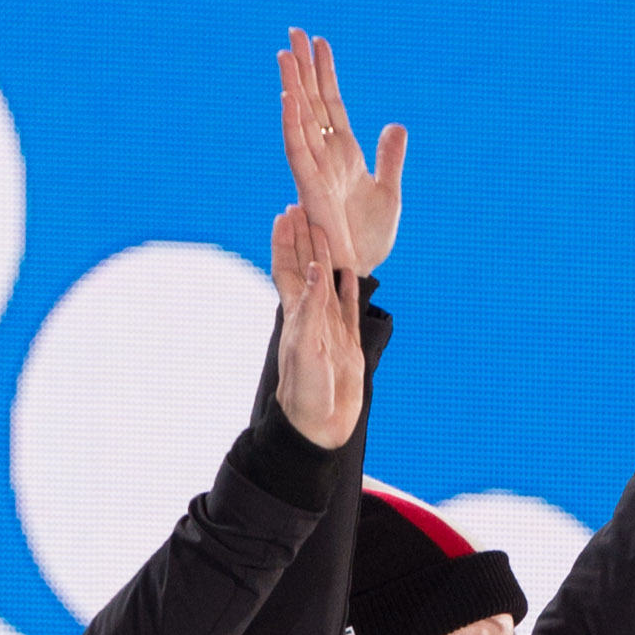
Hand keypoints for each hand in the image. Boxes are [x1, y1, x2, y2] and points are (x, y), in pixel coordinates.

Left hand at [273, 210, 364, 450]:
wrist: (319, 429)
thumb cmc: (305, 394)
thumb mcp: (306, 347)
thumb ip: (311, 308)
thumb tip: (315, 269)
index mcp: (297, 315)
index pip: (288, 269)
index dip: (285, 242)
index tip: (284, 213)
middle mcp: (312, 317)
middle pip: (307, 267)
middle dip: (304, 238)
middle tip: (302, 205)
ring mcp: (330, 329)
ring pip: (328, 282)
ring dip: (325, 256)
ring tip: (325, 228)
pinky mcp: (348, 344)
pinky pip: (348, 308)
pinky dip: (349, 288)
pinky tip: (350, 272)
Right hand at [279, 29, 405, 277]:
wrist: (360, 271)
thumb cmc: (370, 240)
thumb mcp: (388, 191)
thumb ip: (389, 157)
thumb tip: (395, 124)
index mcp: (343, 155)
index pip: (331, 105)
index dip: (325, 74)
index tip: (319, 42)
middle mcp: (325, 157)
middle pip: (311, 103)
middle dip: (303, 69)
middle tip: (294, 33)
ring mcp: (315, 171)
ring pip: (300, 120)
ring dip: (293, 87)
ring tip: (286, 54)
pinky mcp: (309, 189)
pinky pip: (297, 151)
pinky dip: (292, 124)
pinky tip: (289, 98)